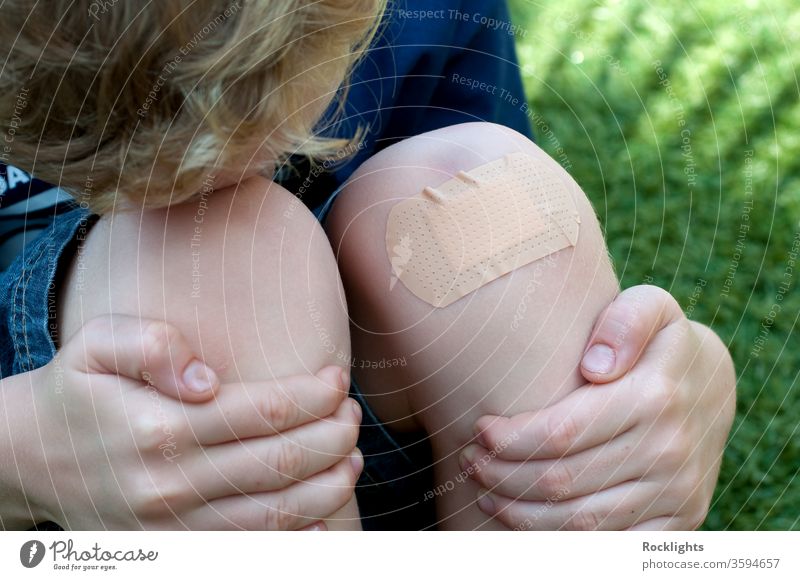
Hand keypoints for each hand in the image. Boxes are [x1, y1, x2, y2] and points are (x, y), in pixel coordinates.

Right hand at [24, 315, 361, 528]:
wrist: (30, 458)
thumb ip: (151, 345)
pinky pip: (249, 550)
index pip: (266, 411)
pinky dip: (295, 536)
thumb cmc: (77, 392)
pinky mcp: (174, 548)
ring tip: (353, 458)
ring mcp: (174, 525)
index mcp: (159, 427)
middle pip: (281, 462)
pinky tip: (323, 515)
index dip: (315, 394)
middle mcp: (171, 484)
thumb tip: (206, 379)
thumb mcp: (96, 345)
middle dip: (333, 436)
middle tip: (352, 415)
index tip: (336, 378)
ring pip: (276, 513)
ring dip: (329, 486)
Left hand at [463, 285, 735, 529]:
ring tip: (485, 490)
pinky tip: (524, 518)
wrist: (713, 387)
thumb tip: (595, 365)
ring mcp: (678, 492)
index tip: (480, 429)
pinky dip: (558, 538)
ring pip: (579, 522)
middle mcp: (670, 450)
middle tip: (470, 461)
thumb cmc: (659, 343)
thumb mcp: (650, 308)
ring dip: (520, 512)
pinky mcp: (680, 520)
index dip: (511, 439)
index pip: (562, 433)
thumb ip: (624, 320)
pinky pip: (607, 542)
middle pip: (562, 481)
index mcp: (655, 396)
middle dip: (503, 475)